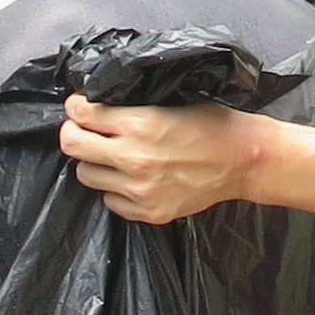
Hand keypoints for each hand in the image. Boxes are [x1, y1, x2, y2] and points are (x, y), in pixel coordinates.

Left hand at [58, 94, 266, 224]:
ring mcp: (139, 190)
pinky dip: (115, 189)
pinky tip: (132, 179)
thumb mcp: (169, 102)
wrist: (242, 161)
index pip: (81, 114)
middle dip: (74, 134)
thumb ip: (128, 108)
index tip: (80, 107)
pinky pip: (109, 200)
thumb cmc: (211, 124)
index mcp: (139, 124)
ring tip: (112, 157)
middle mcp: (133, 158)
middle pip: (72, 146)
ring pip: (86, 175)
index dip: (76, 107)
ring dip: (94, 163)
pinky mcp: (148, 212)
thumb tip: (92, 107)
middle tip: (84, 130)